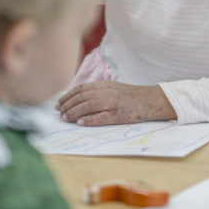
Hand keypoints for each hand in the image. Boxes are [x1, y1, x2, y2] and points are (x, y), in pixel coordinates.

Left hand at [56, 81, 175, 125]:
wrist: (149, 100)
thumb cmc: (130, 96)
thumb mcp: (113, 87)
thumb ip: (97, 91)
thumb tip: (77, 98)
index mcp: (104, 85)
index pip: (80, 89)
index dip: (67, 97)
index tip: (58, 104)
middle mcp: (107, 92)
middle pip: (81, 97)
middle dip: (68, 106)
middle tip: (60, 114)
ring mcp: (112, 103)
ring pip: (88, 106)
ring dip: (74, 113)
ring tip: (66, 119)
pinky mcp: (118, 114)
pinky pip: (101, 117)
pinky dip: (89, 120)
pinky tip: (80, 123)